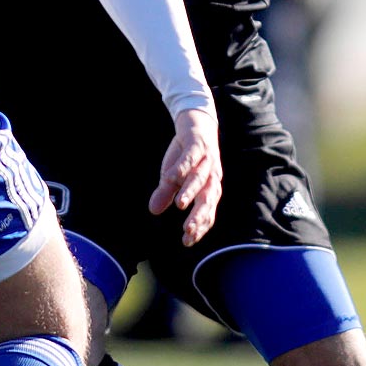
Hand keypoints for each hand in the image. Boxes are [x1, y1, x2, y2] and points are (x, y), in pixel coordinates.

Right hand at [148, 106, 222, 246]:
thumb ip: (166, 193)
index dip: (198, 227)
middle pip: (208, 198)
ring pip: (201, 178)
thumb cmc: (187, 155)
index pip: (207, 212)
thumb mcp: (174, 176)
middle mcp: (212, 176)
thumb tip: (153, 211)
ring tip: (179, 205)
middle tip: (188, 231)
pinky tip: (173, 177)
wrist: (196, 123)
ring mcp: (206, 159)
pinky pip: (192, 157)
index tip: (187, 242)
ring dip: (190, 192)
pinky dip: (183, 167)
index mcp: (209, 188)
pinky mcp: (198, 144)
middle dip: (199, 215)